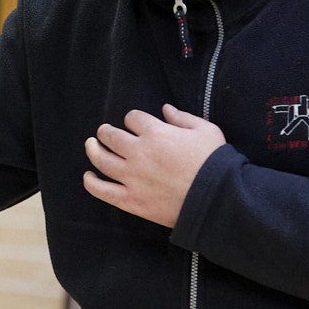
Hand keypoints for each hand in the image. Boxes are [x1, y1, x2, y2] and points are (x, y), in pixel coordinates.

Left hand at [83, 104, 225, 226]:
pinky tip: (89, 176)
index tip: (135, 124)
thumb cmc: (215, 163)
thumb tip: (166, 109)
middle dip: (106, 131)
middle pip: (110, 135)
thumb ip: (183, 118)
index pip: (132, 118)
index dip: (133, 119)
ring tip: (92, 144)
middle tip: (105, 132)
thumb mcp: (206, 131)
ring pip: (100, 158)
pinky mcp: (130, 199)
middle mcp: (138, 152)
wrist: (218, 199)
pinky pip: (101, 190)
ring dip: (93, 149)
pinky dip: (91, 182)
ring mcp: (131, 177)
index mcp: (156, 133)